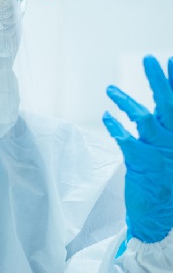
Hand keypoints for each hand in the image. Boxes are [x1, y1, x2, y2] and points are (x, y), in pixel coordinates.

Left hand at [103, 55, 172, 242]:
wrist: (162, 215)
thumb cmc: (166, 179)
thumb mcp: (169, 150)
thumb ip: (163, 126)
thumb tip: (154, 104)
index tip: (169, 59)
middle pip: (167, 104)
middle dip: (157, 79)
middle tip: (147, 57)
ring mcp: (159, 151)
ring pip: (143, 118)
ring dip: (125, 101)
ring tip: (109, 89)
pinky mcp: (140, 162)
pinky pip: (125, 138)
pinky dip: (114, 126)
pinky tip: (105, 116)